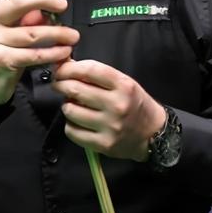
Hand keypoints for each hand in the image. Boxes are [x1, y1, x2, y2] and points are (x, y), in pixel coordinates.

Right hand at [0, 0, 79, 104]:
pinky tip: (63, 53)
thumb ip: (24, 21)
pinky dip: (51, 53)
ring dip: (56, 34)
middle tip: (63, 6)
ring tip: (72, 36)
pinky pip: (32, 55)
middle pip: (18, 4)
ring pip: (31, 34)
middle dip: (44, 1)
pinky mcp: (0, 60)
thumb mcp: (6, 35)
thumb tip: (46, 11)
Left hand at [52, 59, 166, 161]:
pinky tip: (77, 122)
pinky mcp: (103, 144)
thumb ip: (98, 76)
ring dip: (66, 105)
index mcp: (124, 85)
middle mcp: (117, 105)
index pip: (89, 70)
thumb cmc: (135, 104)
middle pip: (75, 89)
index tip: (60, 70)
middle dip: (60, 84)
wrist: (153, 134)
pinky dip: (70, 125)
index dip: (69, 68)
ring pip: (70, 110)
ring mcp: (110, 126)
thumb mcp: (124, 83)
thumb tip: (67, 68)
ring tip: (72, 105)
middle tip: (58, 85)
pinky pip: (72, 131)